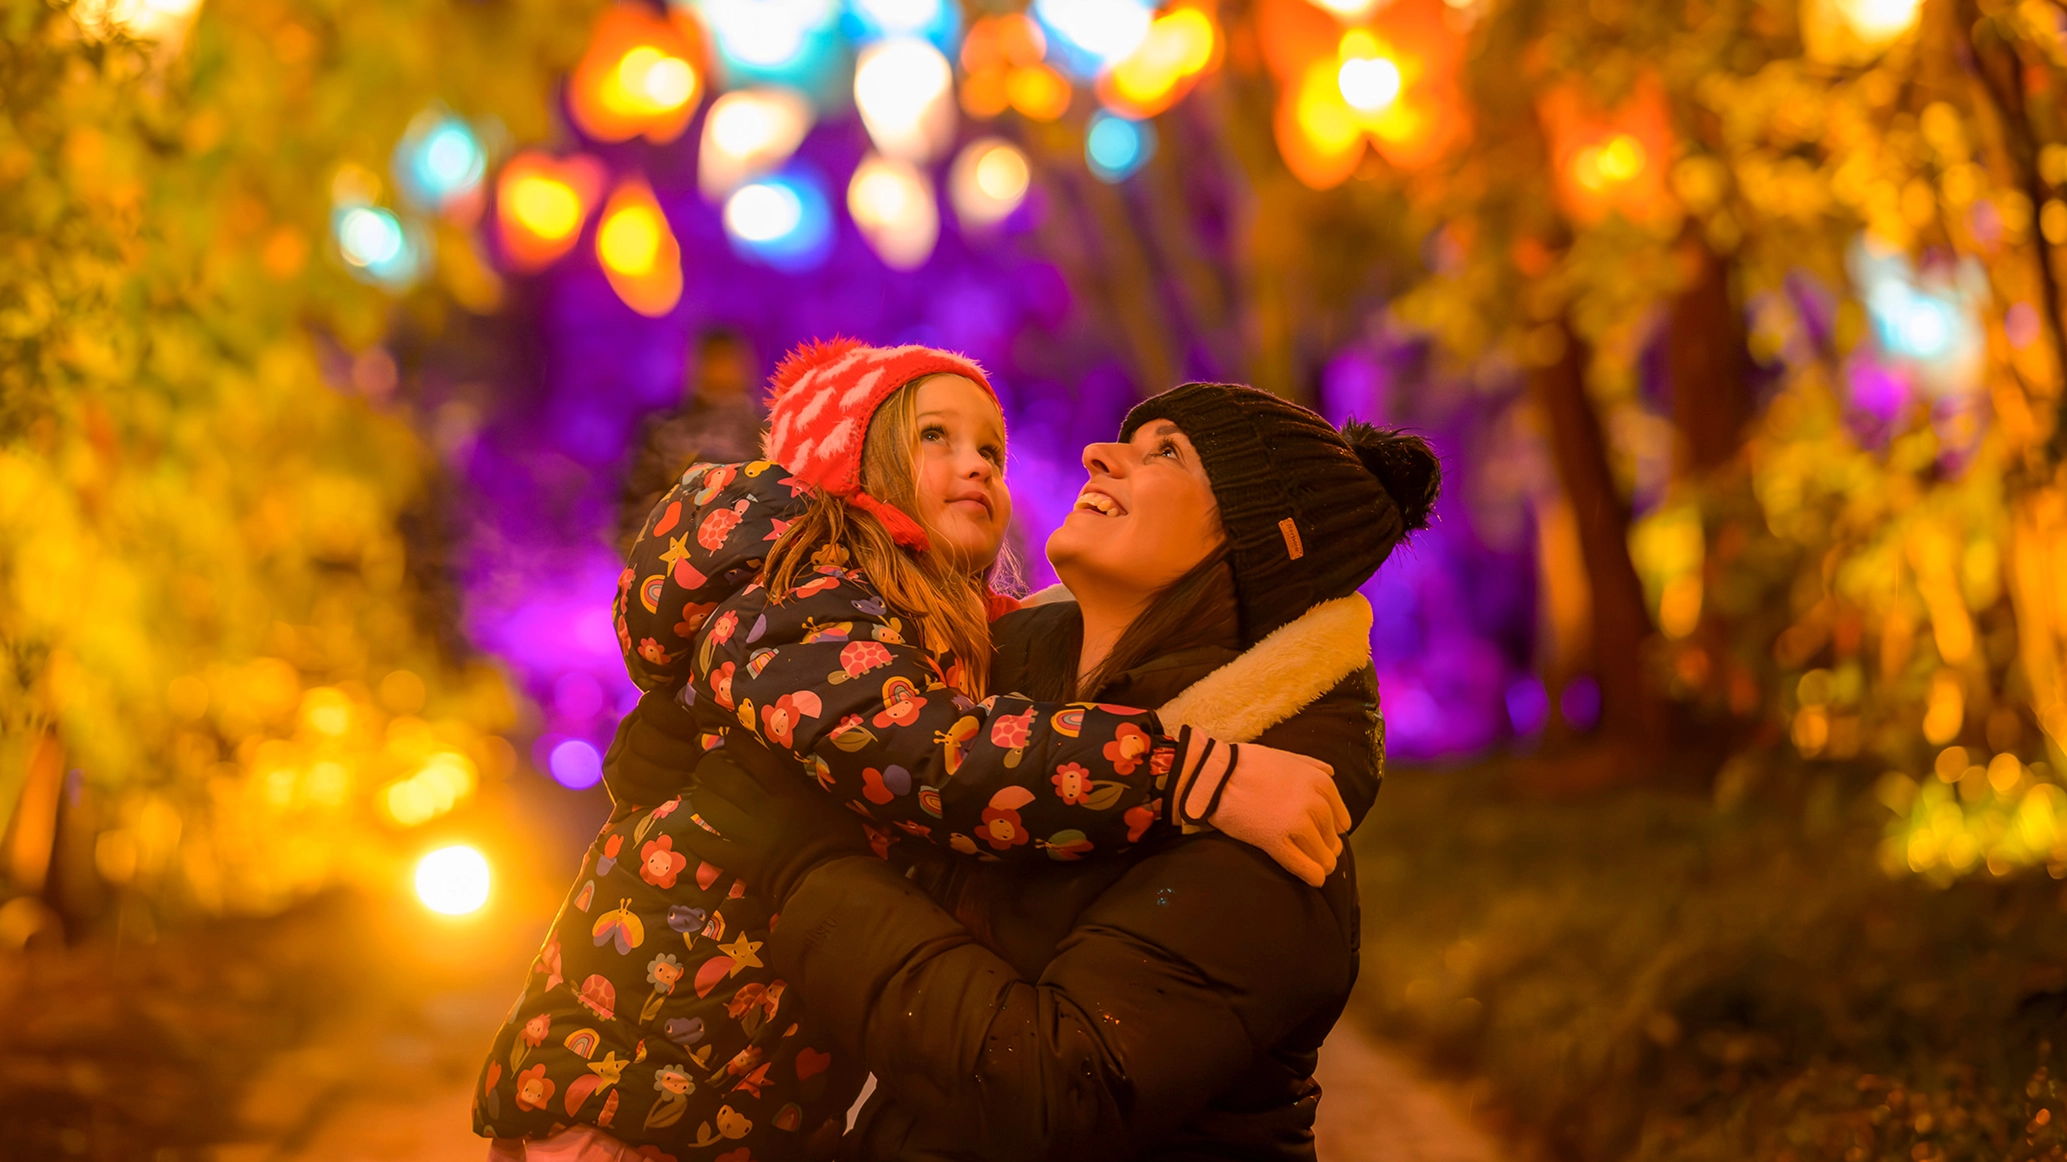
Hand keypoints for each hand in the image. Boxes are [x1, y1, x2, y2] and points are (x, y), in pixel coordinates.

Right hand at [601, 690, 702, 807]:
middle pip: (641, 739)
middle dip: (673, 754)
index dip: (671, 718)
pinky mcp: (619, 786)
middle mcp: (630, 729)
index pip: (650, 705)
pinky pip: (627, 791)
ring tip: (687, 780)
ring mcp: (619, 758)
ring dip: (664, 776)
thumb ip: (707, 706)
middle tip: (694, 761)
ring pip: (632, 767)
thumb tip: (724, 684)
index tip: (693, 730)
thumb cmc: (707, 740)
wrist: (691, 775)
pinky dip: (652, 794)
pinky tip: (672, 794)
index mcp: (652, 707)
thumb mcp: (706, 719)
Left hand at [668, 748, 875, 907]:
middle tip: (707, 766)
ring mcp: (748, 835)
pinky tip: (693, 835)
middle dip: (709, 768)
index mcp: (787, 791)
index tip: (729, 736)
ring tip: (700, 795)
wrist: (832, 883)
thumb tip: (796, 774)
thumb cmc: (841, 841)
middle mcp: (761, 807)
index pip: (756, 759)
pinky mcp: (741, 862)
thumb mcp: (830, 803)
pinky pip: (709, 848)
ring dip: (701, 798)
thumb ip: (807, 788)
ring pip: (710, 808)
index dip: (738, 744)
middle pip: (723, 779)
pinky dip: (697, 840)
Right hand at [1179, 737, 1346, 887]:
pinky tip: (1315, 879)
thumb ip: (1312, 765)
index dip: (1333, 829)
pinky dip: (1313, 876)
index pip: (1341, 818)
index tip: (1324, 834)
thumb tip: (1331, 772)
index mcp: (1320, 782)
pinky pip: (1303, 866)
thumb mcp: (1287, 757)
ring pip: (1322, 855)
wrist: (1217, 775)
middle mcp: (1315, 803)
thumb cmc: (1248, 764)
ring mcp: (1297, 824)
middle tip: (1318, 852)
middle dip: (1327, 847)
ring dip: (1322, 863)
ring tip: (1318, 867)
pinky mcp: (1276, 841)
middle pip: (1332, 838)